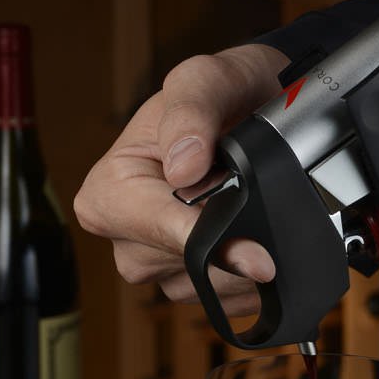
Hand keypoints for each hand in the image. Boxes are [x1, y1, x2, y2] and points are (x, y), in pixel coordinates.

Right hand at [74, 44, 290, 308]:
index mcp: (110, 191)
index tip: (255, 253)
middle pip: (185, 268)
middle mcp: (129, 237)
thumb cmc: (223, 92)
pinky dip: (261, 280)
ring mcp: (164, 266)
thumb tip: (183, 166)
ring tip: (264, 211)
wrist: (263, 109)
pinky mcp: (200, 285)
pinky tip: (267, 239)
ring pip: (214, 290)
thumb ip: (192, 110)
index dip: (203, 239)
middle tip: (265, 200)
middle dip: (235, 242)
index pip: (151, 231)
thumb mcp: (206, 76)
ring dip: (251, 263)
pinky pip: (235, 302)